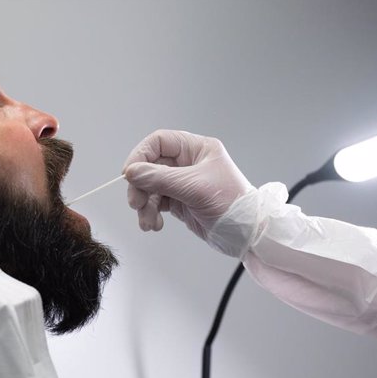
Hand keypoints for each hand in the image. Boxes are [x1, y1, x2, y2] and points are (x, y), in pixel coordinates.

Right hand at [123, 130, 252, 241]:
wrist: (247, 235)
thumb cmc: (231, 204)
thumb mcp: (193, 187)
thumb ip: (159, 178)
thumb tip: (130, 172)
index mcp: (196, 149)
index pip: (159, 142)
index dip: (141, 155)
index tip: (129, 174)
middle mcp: (188, 163)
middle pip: (150, 167)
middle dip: (140, 186)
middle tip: (136, 203)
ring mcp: (182, 183)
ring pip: (149, 187)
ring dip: (143, 205)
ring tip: (147, 222)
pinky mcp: (179, 202)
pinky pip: (155, 203)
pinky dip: (150, 214)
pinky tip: (155, 225)